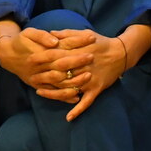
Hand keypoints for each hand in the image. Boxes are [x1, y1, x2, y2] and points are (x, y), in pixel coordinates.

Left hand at [0, 27, 124, 119]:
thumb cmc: (100, 42)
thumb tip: (50, 33)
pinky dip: (78, 110)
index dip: (42, 58)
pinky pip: (87, 102)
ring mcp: (89, 79)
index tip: (29, 60)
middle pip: (59, 73)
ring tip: (39, 92)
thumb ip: (67, 34)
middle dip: (43, 76)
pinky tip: (68, 118)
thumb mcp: (84, 33)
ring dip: (54, 92)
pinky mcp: (96, 88)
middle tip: (30, 78)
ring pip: (69, 88)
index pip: (56, 55)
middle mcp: (81, 67)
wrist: (121, 53)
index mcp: (77, 52)